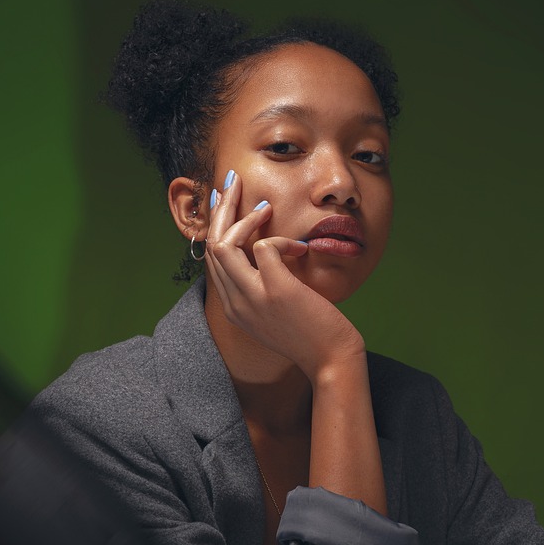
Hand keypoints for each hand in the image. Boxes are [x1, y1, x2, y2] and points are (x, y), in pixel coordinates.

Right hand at [203, 170, 364, 379]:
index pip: (211, 259)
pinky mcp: (276, 290)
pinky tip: (302, 248)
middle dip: (221, 209)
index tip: (223, 202)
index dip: (216, 226)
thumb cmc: (311, 335)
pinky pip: (266, 247)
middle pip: (212, 245)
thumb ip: (264, 286)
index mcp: (233, 307)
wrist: (331, 362)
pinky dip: (283, 239)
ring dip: (244, 217)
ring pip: (226, 243)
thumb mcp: (277, 312)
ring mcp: (253, 297)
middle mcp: (235, 303)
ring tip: (265, 206)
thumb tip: (266, 251)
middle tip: (232, 182)